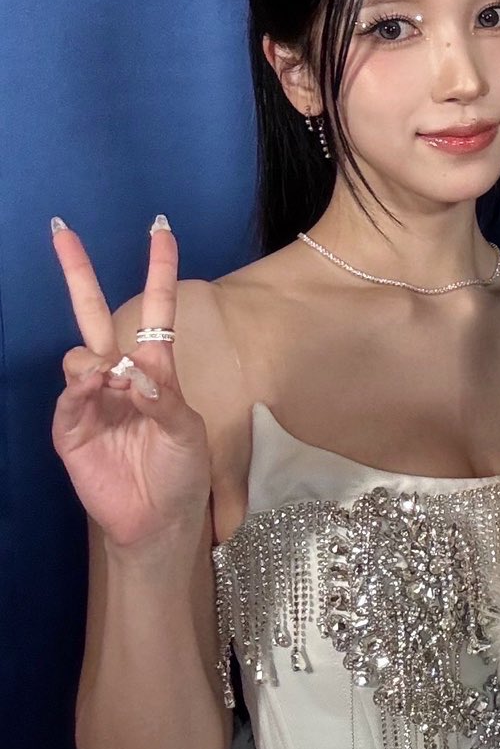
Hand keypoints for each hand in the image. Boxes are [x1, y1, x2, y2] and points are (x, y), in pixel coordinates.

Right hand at [51, 219, 211, 559]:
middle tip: (63, 232)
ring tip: (118, 385)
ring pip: (79, 356)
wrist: (159, 520)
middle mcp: (119, 376)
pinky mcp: (71, 428)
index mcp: (155, 368)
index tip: (161, 229)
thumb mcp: (188, 432)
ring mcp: (92, 399)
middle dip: (78, 273)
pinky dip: (82, 389)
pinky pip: (69, 397)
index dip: (158, 270)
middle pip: (92, 315)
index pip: (155, 309)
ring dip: (96, 361)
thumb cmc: (181, 471)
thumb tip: (130, 371)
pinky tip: (99, 390)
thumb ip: (164, 399)